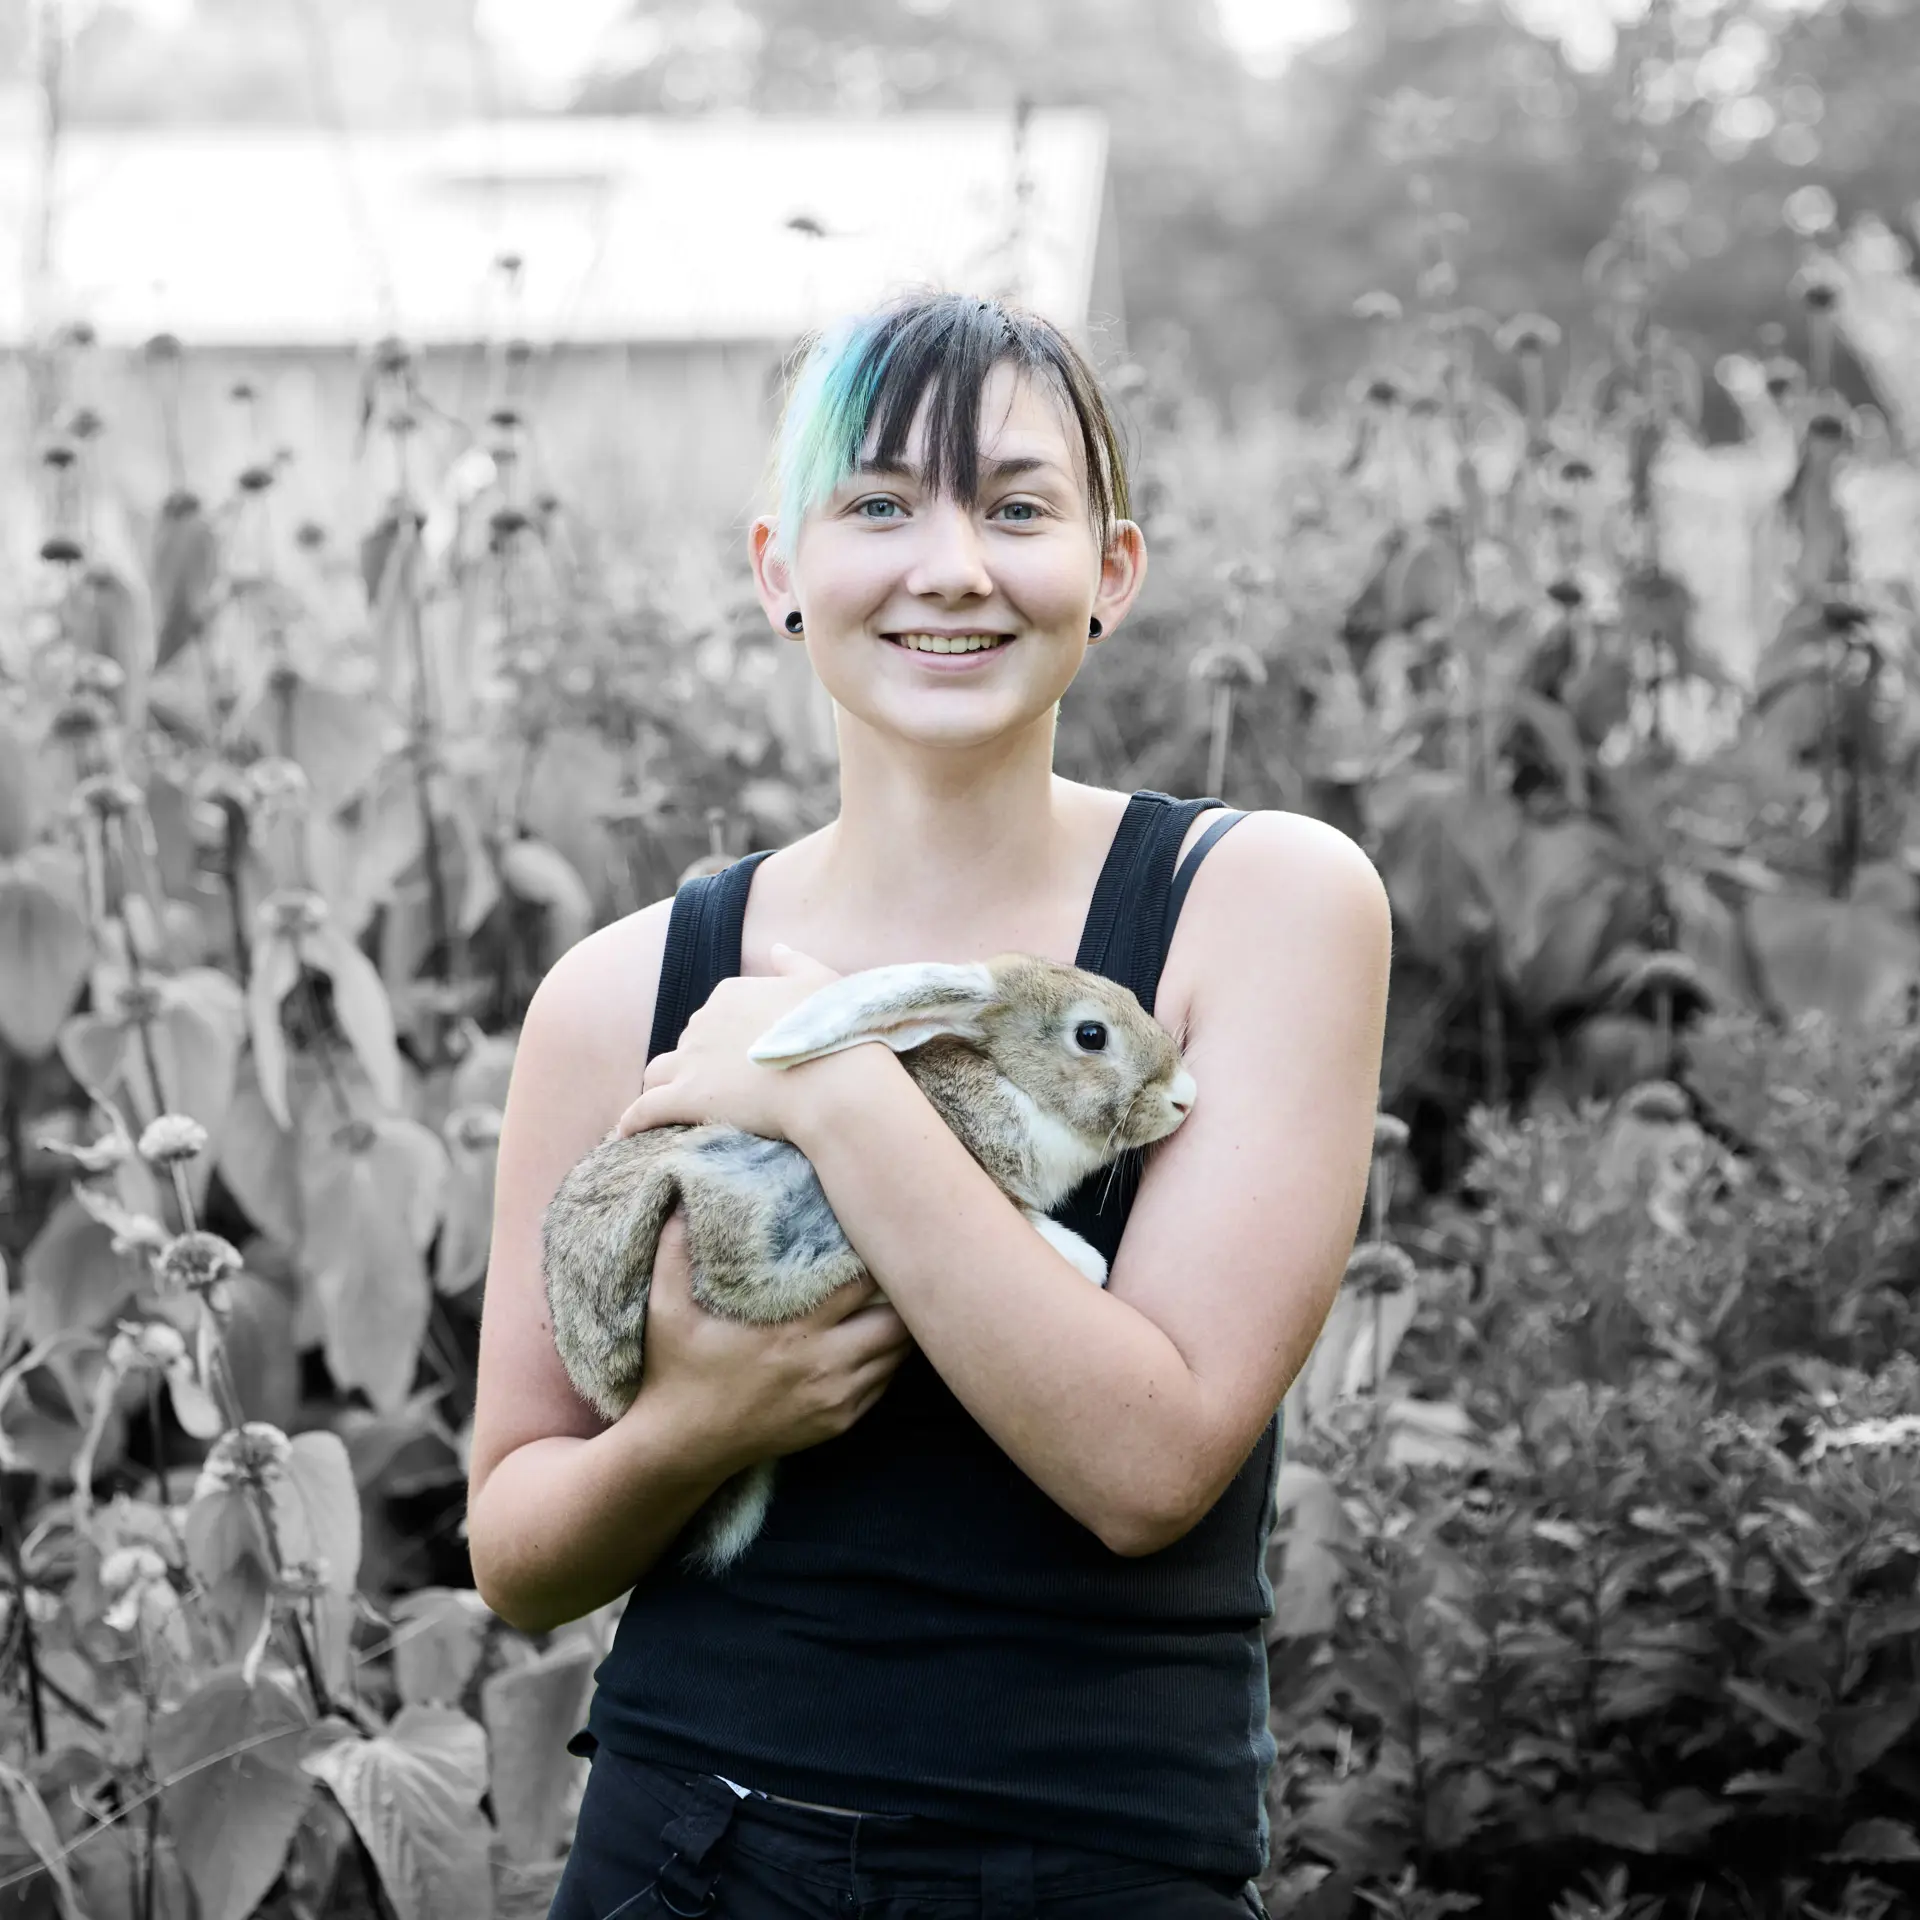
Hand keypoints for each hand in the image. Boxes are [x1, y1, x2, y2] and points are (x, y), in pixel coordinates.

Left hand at [617, 944, 843, 1142]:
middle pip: (686, 1044)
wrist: (834, 1082)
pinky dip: (631, 1122)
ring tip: (667, 1109)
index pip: (713, 1015)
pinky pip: (643, 1111)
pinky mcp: (684, 1098)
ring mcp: (691, 1060)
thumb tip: (776, 948)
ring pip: (657, 1073)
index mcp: (731, 992)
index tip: (741, 1059)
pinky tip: (625, 1135)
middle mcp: (703, 1021)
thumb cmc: (836, 1033)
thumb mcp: (822, 982)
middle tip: (718, 1091)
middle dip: (696, 1064)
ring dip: (660, 1088)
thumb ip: (794, 962)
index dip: (724, 1039)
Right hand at [626, 1209, 911, 1472]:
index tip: (873, 1233)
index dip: (874, 1258)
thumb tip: (680, 1195)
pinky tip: (877, 1338)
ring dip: (900, 1326)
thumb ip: (675, 1250)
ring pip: (897, 1355)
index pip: (860, 1285)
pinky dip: (887, 1360)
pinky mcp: (838, 1423)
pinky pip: (884, 1385)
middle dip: (902, 1293)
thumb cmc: (676, 1371)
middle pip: (897, 1322)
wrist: (681, 1447)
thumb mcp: (666, 1309)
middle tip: (899, 1265)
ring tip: (896, 1296)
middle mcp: (824, 1366)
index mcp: (791, 1331)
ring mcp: (836, 1398)